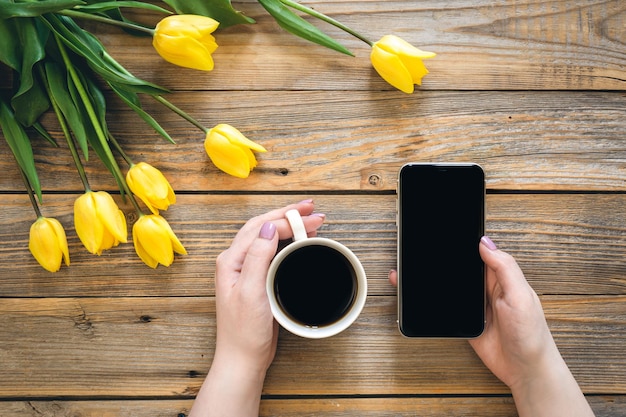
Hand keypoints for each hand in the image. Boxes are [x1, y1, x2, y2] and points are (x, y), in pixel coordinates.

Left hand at [190, 200, 324, 416]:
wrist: (243, 358)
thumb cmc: (243, 331)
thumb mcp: (251, 293)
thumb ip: (257, 258)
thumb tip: (269, 228)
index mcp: (231, 261)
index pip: (260, 228)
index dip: (285, 217)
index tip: (308, 216)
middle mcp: (236, 261)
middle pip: (263, 226)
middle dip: (288, 214)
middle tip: (313, 209)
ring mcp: (246, 270)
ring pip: (267, 237)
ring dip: (288, 225)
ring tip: (311, 220)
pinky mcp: (256, 279)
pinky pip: (272, 251)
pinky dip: (287, 241)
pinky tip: (299, 240)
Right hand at [390, 236, 593, 416]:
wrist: (525, 370)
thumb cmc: (531, 334)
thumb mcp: (520, 295)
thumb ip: (505, 267)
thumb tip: (485, 242)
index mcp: (501, 276)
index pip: (479, 252)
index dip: (463, 243)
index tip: (442, 233)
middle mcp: (487, 288)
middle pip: (460, 268)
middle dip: (442, 261)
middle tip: (418, 252)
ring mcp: (474, 305)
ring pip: (450, 287)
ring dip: (435, 282)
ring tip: (411, 272)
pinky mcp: (465, 321)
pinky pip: (445, 308)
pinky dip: (433, 303)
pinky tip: (421, 298)